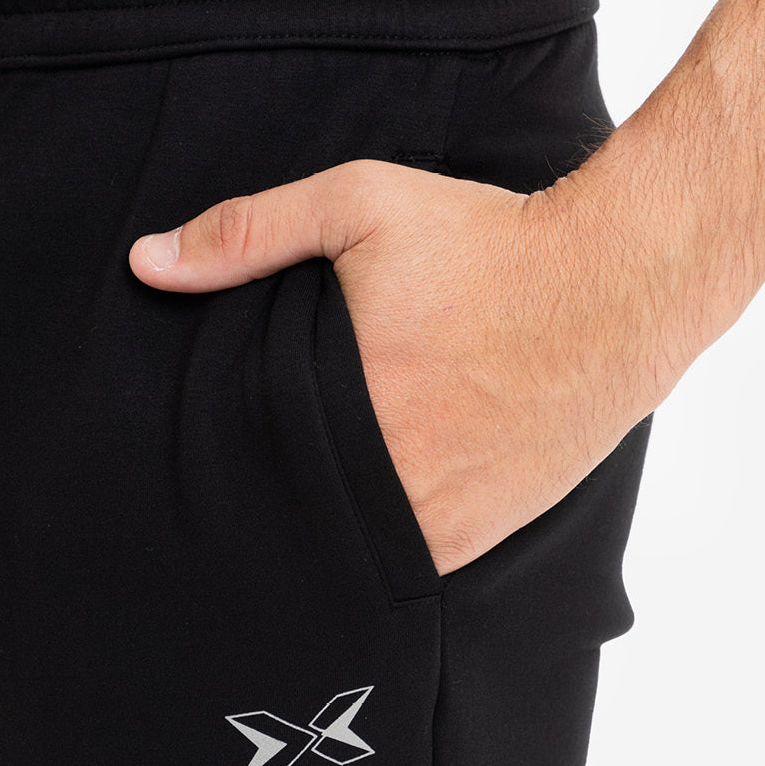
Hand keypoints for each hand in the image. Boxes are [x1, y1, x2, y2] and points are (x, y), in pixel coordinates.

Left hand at [129, 159, 686, 574]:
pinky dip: (381, 539)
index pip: (243, 467)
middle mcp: (392, 479)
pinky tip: (369, 505)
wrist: (617, 284)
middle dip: (270, 499)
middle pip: (294, 515)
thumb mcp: (361, 206)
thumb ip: (249, 233)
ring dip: (325, 527)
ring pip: (348, 548)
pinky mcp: (483, 533)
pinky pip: (407, 559)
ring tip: (306, 500)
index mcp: (344, 409)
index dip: (218, 466)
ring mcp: (442, 516)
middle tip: (240, 494)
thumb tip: (147, 262)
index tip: (197, 466)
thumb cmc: (491, 244)